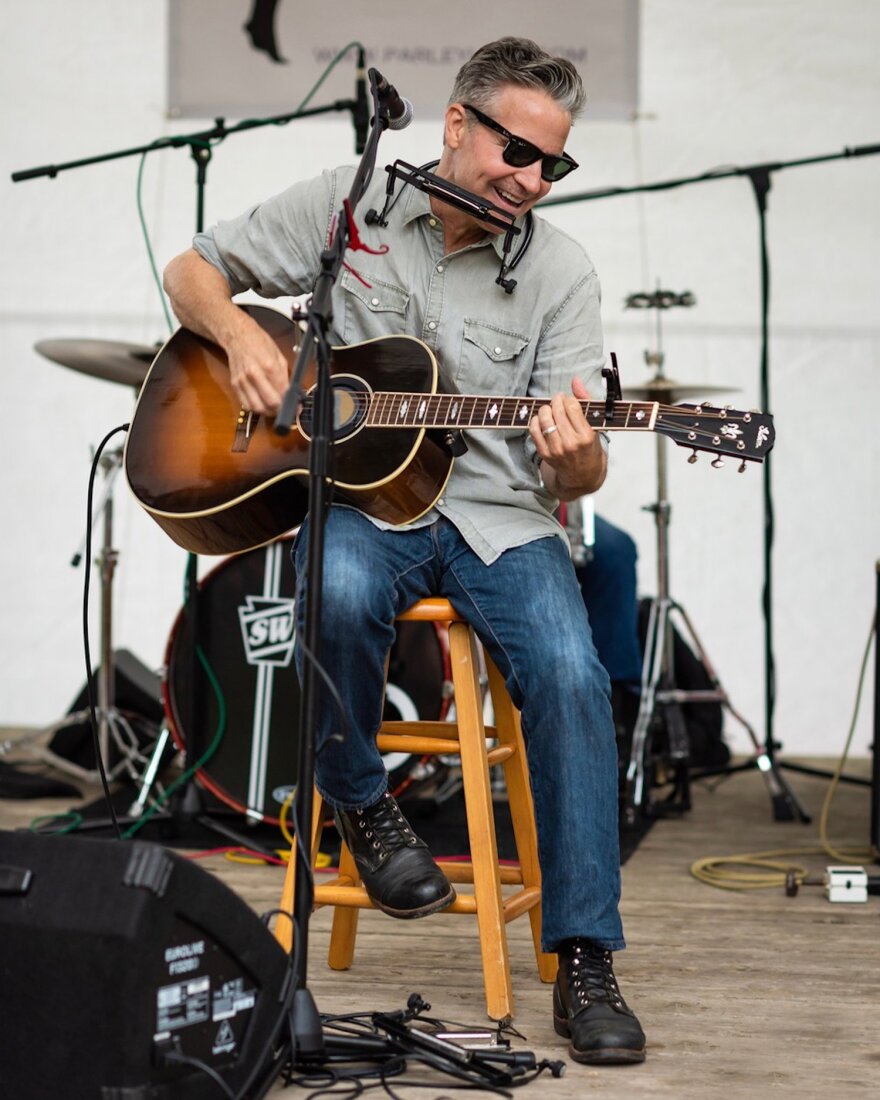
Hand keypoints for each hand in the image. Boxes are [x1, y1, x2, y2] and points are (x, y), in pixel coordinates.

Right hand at [226, 319, 290, 416]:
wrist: (239, 337)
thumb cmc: (260, 343)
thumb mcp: (279, 356)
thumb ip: (286, 377)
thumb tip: (293, 393)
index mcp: (268, 365)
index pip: (282, 392)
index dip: (291, 402)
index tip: (296, 406)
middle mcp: (254, 374)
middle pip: (270, 403)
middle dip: (281, 410)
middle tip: (286, 409)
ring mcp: (243, 381)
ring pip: (257, 407)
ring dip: (268, 412)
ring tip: (275, 409)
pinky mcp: (235, 385)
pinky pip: (246, 405)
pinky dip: (256, 408)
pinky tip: (263, 404)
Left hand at [529, 377, 605, 498]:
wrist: (583, 475)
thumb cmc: (590, 448)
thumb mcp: (594, 425)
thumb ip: (585, 400)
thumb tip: (575, 380)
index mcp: (586, 435)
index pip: (572, 406)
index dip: (568, 399)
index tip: (568, 400)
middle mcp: (571, 443)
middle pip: (556, 411)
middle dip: (556, 400)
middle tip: (557, 400)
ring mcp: (556, 449)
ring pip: (544, 419)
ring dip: (545, 409)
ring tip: (550, 409)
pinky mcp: (545, 454)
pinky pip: (534, 431)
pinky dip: (535, 421)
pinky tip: (542, 420)